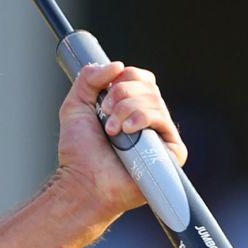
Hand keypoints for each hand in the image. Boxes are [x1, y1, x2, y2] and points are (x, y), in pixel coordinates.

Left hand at [54, 61, 187, 224]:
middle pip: (147, 85)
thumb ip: (89, 78)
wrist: (83, 182)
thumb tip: (117, 65)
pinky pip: (163, 121)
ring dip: (125, 109)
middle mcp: (148, 119)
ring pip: (154, 100)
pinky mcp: (171, 151)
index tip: (103, 94)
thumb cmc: (79, 152)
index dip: (123, 77)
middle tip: (104, 115)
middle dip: (120, 94)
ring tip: (111, 130)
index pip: (139, 77)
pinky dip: (141, 119)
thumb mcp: (75, 105)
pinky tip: (126, 133)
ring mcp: (160, 135)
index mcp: (131, 107)